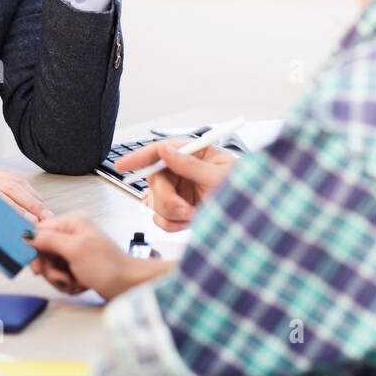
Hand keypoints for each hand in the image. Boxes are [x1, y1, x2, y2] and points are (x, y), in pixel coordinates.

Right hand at [26, 212, 169, 299]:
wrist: (128, 285)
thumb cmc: (109, 266)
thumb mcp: (75, 250)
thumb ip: (49, 240)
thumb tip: (26, 234)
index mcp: (71, 222)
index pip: (38, 232)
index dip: (34, 251)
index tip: (37, 267)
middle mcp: (72, 234)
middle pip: (42, 253)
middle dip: (52, 270)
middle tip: (64, 275)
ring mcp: (74, 251)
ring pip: (50, 267)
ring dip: (61, 279)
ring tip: (77, 280)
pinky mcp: (76, 265)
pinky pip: (60, 275)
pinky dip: (68, 283)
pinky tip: (81, 283)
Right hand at [116, 138, 236, 231]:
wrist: (254, 223)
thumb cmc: (247, 193)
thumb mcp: (220, 177)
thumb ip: (191, 164)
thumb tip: (166, 151)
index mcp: (196, 154)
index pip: (161, 150)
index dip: (139, 156)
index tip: (122, 165)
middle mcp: (186, 172)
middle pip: (155, 179)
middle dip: (165, 197)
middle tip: (182, 209)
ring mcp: (182, 192)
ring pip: (156, 202)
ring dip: (172, 213)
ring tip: (195, 215)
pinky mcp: (181, 212)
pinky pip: (162, 219)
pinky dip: (173, 224)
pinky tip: (191, 222)